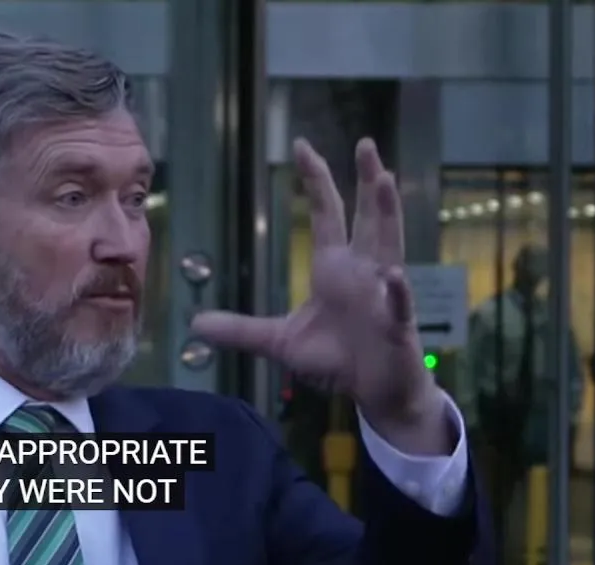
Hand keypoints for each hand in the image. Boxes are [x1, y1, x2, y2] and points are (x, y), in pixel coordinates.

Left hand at [191, 138, 447, 452]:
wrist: (373, 390)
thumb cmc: (335, 359)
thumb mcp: (279, 342)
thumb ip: (241, 330)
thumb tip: (196, 324)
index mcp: (335, 268)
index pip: (327, 215)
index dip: (315, 181)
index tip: (302, 146)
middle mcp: (363, 271)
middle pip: (366, 218)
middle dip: (366, 181)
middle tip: (365, 144)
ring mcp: (384, 294)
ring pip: (389, 246)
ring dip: (387, 215)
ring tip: (386, 181)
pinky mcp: (398, 325)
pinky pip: (398, 304)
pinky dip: (397, 291)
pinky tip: (395, 275)